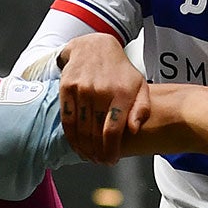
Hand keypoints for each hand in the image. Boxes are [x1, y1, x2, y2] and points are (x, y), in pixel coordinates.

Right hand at [56, 33, 149, 162]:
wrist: (95, 46)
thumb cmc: (119, 71)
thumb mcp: (139, 86)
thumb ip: (141, 109)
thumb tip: (134, 130)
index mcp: (121, 93)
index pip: (112, 131)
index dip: (110, 150)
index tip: (111, 160)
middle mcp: (100, 91)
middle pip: (94, 133)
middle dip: (97, 152)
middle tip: (100, 161)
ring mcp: (81, 89)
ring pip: (79, 129)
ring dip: (84, 148)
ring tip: (89, 156)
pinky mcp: (66, 88)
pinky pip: (66, 119)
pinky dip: (71, 136)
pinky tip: (77, 145)